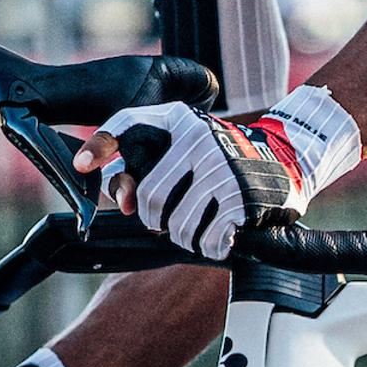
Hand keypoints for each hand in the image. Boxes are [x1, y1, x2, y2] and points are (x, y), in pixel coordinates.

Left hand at [79, 86, 361, 259]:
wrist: (287, 159)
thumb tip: (108, 190)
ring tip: (195, 231)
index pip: (126, 126)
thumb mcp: (186, 141)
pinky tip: (218, 238)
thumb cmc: (223, 158)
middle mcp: (198, 138)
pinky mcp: (242, 197)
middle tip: (167, 223)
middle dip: (155, 220)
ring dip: (184, 238)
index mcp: (180, 120)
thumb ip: (143, 159)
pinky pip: (208, 239)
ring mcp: (221, 167)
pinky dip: (209, 246)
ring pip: (177, 225)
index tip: (79, 166)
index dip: (99, 147)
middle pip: (149, 198)